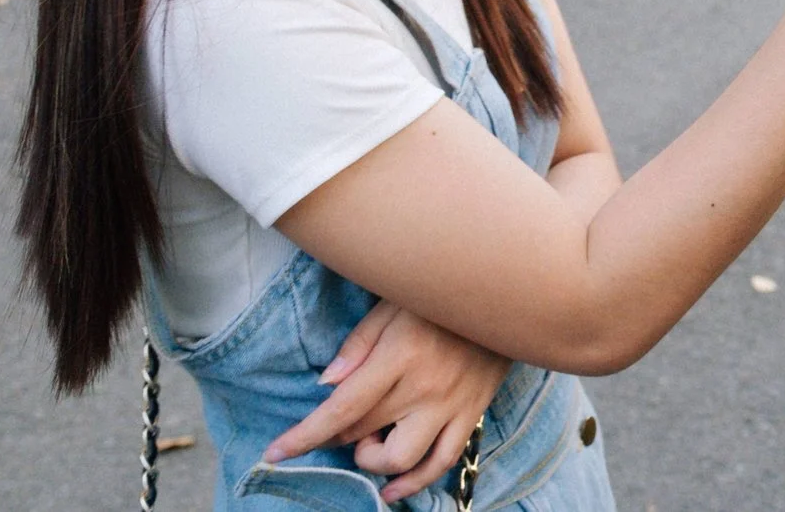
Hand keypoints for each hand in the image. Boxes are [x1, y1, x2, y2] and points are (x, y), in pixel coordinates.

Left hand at [263, 301, 508, 503]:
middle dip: (338, 436)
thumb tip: (326, 384)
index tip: (275, 453)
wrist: (509, 294)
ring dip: (374, 460)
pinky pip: (442, 461)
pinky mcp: (471, 413)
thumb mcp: (394, 302)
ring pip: (402, 459)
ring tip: (371, 442)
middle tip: (339, 421)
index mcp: (399, 356)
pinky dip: (415, 483)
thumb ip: (359, 343)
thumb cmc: (442, 295)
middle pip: (364, 432)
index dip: (304, 436)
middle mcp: (424, 387)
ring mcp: (451, 405)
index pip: (342, 409)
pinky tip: (394, 490)